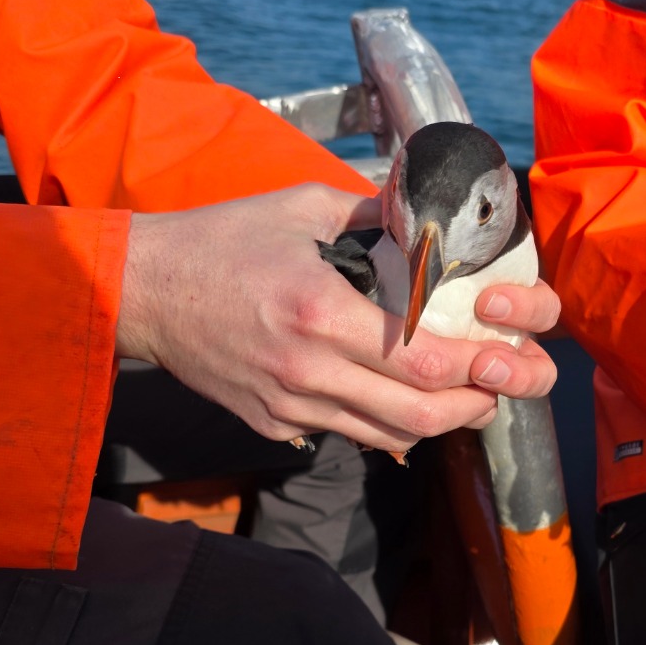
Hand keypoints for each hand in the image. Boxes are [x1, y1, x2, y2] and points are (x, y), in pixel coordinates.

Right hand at [118, 183, 558, 452]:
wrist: (142, 291)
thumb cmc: (222, 241)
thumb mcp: (302, 207)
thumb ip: (375, 214)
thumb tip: (433, 215)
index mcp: (319, 311)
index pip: (422, 359)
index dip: (475, 366)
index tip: (503, 355)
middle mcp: (306, 369)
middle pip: (418, 414)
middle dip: (471, 407)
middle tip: (496, 388)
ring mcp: (288, 405)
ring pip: (387, 436)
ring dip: (435, 423)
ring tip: (462, 398)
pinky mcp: (274, 424)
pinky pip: (347, 435)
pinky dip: (384, 425)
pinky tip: (400, 401)